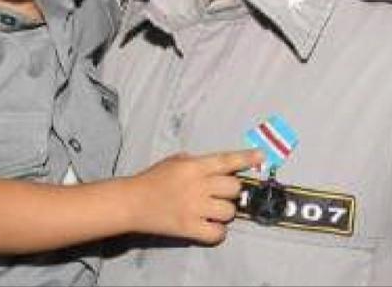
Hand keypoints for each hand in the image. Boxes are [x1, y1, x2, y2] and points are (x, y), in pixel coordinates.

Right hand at [126, 149, 262, 244]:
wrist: (131, 202)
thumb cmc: (151, 179)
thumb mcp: (173, 161)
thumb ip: (196, 162)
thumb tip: (219, 167)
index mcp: (192, 166)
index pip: (225, 161)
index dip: (245, 159)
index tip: (260, 156)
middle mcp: (197, 186)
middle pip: (233, 189)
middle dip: (229, 192)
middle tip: (217, 195)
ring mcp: (194, 208)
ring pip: (229, 212)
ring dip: (223, 212)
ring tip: (210, 211)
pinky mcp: (189, 228)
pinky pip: (218, 233)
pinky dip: (216, 232)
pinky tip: (208, 226)